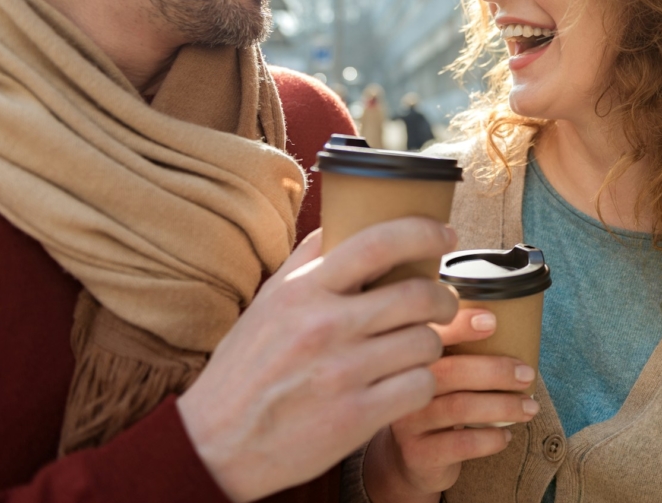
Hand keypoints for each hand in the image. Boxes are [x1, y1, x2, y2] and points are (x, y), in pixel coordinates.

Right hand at [177, 219, 459, 502]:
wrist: (215, 443)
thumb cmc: (247, 366)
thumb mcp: (270, 301)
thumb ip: (309, 259)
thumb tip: (348, 216)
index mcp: (304, 290)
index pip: (379, 243)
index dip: (423, 232)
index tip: (446, 235)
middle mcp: (324, 326)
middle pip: (419, 295)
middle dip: (443, 299)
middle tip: (442, 305)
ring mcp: (342, 373)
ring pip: (427, 343)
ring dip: (430, 345)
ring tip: (413, 349)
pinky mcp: (356, 417)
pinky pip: (420, 387)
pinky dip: (421, 384)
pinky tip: (404, 384)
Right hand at [362, 309, 539, 502]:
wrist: (411, 460)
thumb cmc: (441, 405)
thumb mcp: (445, 375)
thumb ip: (461, 351)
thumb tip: (516, 326)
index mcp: (411, 357)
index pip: (431, 335)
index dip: (460, 325)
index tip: (492, 322)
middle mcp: (402, 385)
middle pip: (450, 371)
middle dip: (496, 371)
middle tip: (528, 375)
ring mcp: (407, 421)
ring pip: (459, 408)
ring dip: (503, 406)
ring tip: (529, 408)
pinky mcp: (418, 453)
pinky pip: (461, 443)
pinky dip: (491, 438)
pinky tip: (506, 436)